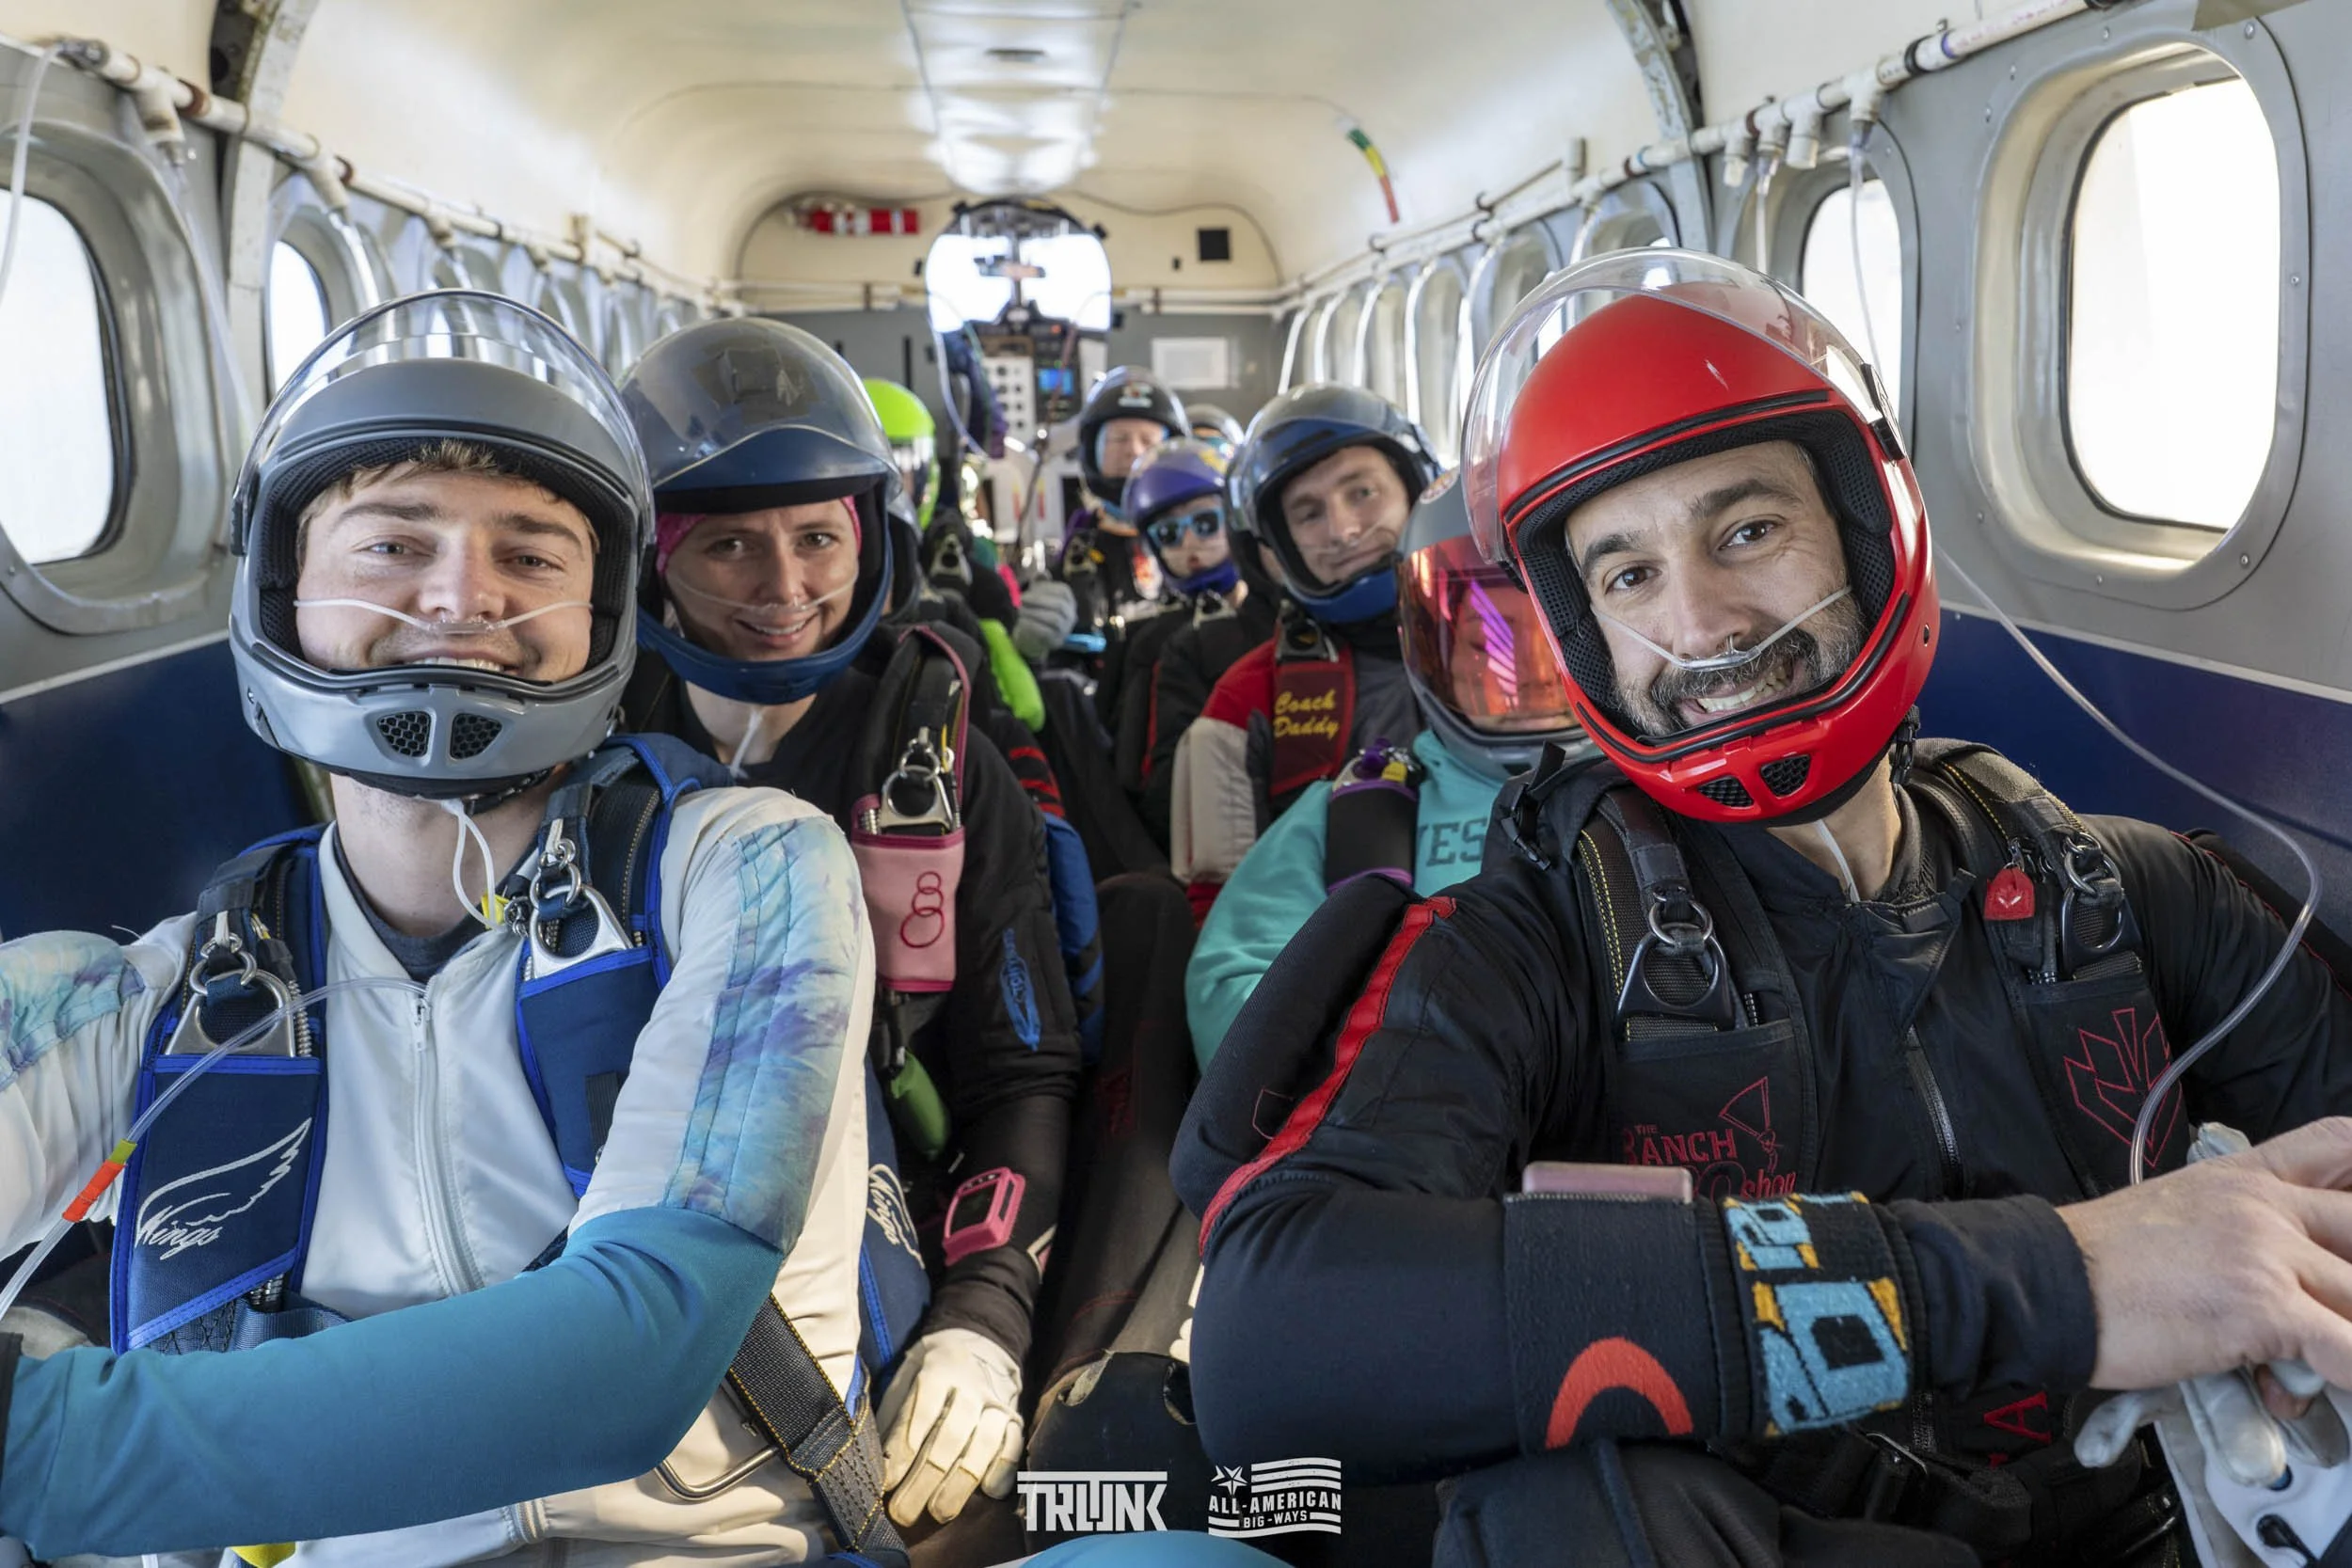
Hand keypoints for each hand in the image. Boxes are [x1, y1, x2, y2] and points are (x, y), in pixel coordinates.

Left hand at [876, 1328, 1023, 1526]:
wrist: (977, 1345)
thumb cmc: (927, 1375)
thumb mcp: (903, 1380)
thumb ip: (891, 1416)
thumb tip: (873, 1463)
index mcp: (937, 1371)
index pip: (920, 1415)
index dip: (902, 1453)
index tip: (886, 1484)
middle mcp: (970, 1387)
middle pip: (950, 1438)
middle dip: (924, 1481)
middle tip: (903, 1513)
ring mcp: (996, 1404)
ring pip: (982, 1446)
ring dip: (959, 1485)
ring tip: (938, 1513)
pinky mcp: (1014, 1420)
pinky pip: (1013, 1448)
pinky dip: (1001, 1472)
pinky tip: (986, 1493)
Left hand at [1012, 580, 1077, 664]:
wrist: (1032, 636)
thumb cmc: (1035, 610)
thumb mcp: (1037, 594)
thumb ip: (1040, 583)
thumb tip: (1042, 574)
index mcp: (1069, 600)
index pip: (1063, 591)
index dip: (1047, 588)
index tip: (1030, 587)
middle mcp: (1071, 615)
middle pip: (1059, 605)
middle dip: (1039, 600)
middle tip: (1021, 599)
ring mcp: (1065, 629)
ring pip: (1054, 619)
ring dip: (1035, 613)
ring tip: (1020, 610)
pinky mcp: (1056, 641)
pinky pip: (1046, 633)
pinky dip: (1033, 626)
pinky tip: (1022, 621)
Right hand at [2058, 1117, 2351, 1391]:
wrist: (2045, 1283)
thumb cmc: (2099, 1261)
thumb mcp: (2177, 1213)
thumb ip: (2234, 1231)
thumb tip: (2270, 1284)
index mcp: (2243, 1177)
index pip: (2338, 1144)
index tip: (2349, 1230)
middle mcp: (2264, 1205)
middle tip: (2330, 1309)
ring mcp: (2266, 1252)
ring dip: (2345, 1333)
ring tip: (2312, 1366)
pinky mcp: (2263, 1306)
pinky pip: (2348, 1349)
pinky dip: (2350, 1373)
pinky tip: (2295, 1392)